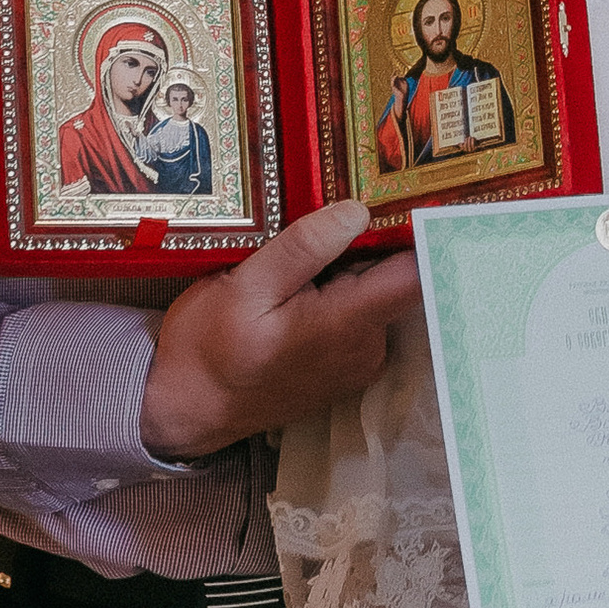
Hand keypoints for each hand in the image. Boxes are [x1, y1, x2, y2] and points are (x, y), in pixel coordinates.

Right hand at [139, 196, 417, 461]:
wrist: (189, 410)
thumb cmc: (208, 346)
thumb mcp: (243, 286)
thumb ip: (302, 250)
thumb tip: (357, 212)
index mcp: (347, 323)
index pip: (416, 275)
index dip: (419, 234)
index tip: (406, 197)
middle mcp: (368, 346)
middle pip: (394, 278)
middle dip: (368, 245)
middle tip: (323, 217)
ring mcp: (361, 360)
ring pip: (375, 294)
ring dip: (348, 271)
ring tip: (299, 260)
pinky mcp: (349, 366)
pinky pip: (360, 316)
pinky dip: (339, 296)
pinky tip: (299, 292)